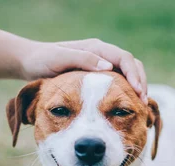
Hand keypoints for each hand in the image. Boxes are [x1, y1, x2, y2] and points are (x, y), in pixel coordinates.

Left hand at [19, 39, 147, 102]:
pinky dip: (126, 94)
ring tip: (140, 105)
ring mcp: (102, 67)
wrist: (31, 64)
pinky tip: (128, 107)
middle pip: (132, 65)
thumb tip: (108, 67)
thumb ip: (82, 59)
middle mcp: (102, 56)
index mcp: (96, 48)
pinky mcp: (99, 79)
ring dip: (137, 88)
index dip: (134, 74)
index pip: (124, 58)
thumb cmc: (42, 61)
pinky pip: (119, 84)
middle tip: (143, 102)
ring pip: (128, 75)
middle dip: (141, 82)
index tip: (138, 91)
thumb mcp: (59, 58)